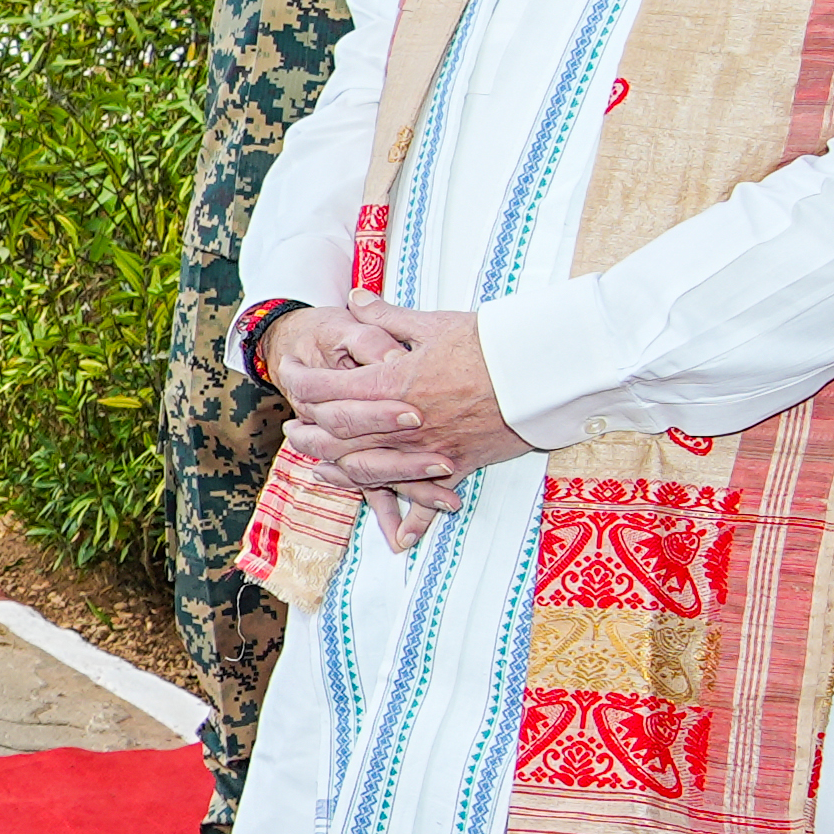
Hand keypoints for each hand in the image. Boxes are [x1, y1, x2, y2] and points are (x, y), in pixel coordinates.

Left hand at [270, 300, 532, 551]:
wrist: (544, 370)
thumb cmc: (491, 343)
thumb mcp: (435, 324)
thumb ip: (388, 317)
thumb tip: (357, 297)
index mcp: (391, 382)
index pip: (328, 388)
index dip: (301, 381)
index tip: (289, 373)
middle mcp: (402, 422)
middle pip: (338, 436)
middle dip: (309, 434)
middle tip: (292, 430)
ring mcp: (428, 448)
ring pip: (369, 469)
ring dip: (338, 473)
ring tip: (319, 470)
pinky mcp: (458, 464)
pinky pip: (429, 497)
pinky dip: (413, 517)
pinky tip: (399, 536)